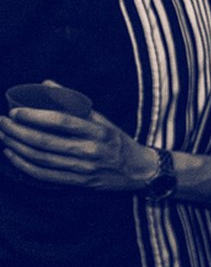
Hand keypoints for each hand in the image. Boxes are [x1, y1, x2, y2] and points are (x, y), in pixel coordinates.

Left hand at [1, 99, 156, 190]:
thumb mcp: (103, 120)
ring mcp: (84, 169)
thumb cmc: (118, 142)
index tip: (14, 111)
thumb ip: (74, 103)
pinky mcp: (79, 183)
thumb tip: (46, 84)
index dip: (34, 116)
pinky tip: (13, 155)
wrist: (141, 172)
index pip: (60, 121)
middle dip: (17, 131)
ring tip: (3, 135)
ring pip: (41, 158)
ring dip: (17, 147)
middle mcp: (91, 151)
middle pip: (45, 141)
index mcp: (98, 131)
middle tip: (1, 122)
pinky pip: (45, 175)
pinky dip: (25, 165)